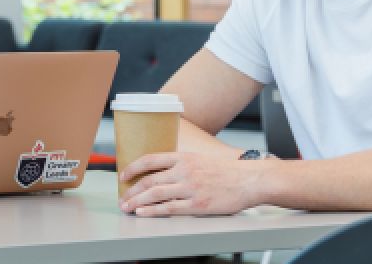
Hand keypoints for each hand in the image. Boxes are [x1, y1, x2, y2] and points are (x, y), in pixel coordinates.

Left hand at [119, 152, 266, 216]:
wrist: (249, 180)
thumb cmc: (226, 171)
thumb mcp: (201, 159)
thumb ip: (181, 164)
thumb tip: (160, 172)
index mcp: (184, 158)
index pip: (151, 159)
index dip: (133, 167)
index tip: (123, 175)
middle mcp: (185, 171)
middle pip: (150, 180)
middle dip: (131, 190)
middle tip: (122, 198)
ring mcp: (190, 188)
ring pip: (155, 194)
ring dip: (137, 201)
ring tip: (127, 207)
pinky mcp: (197, 205)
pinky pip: (169, 208)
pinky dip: (152, 211)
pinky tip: (143, 212)